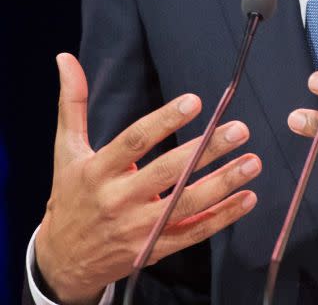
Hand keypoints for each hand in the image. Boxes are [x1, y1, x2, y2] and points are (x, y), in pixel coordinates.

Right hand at [35, 53, 259, 304]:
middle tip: (238, 129)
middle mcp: (119, 200)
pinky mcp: (154, 250)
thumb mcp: (67, 151)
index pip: (135, 141)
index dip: (164, 121)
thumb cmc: (71, 196)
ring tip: (252, 161)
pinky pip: (193, 233)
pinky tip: (247, 199)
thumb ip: (72, 104)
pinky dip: (222, 217)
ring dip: (223, 184)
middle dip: (205, 150)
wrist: (64, 261)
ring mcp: (138, 229)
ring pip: (186, 205)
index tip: (195, 101)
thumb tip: (65, 58)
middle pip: (167, 173)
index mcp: (98, 171)